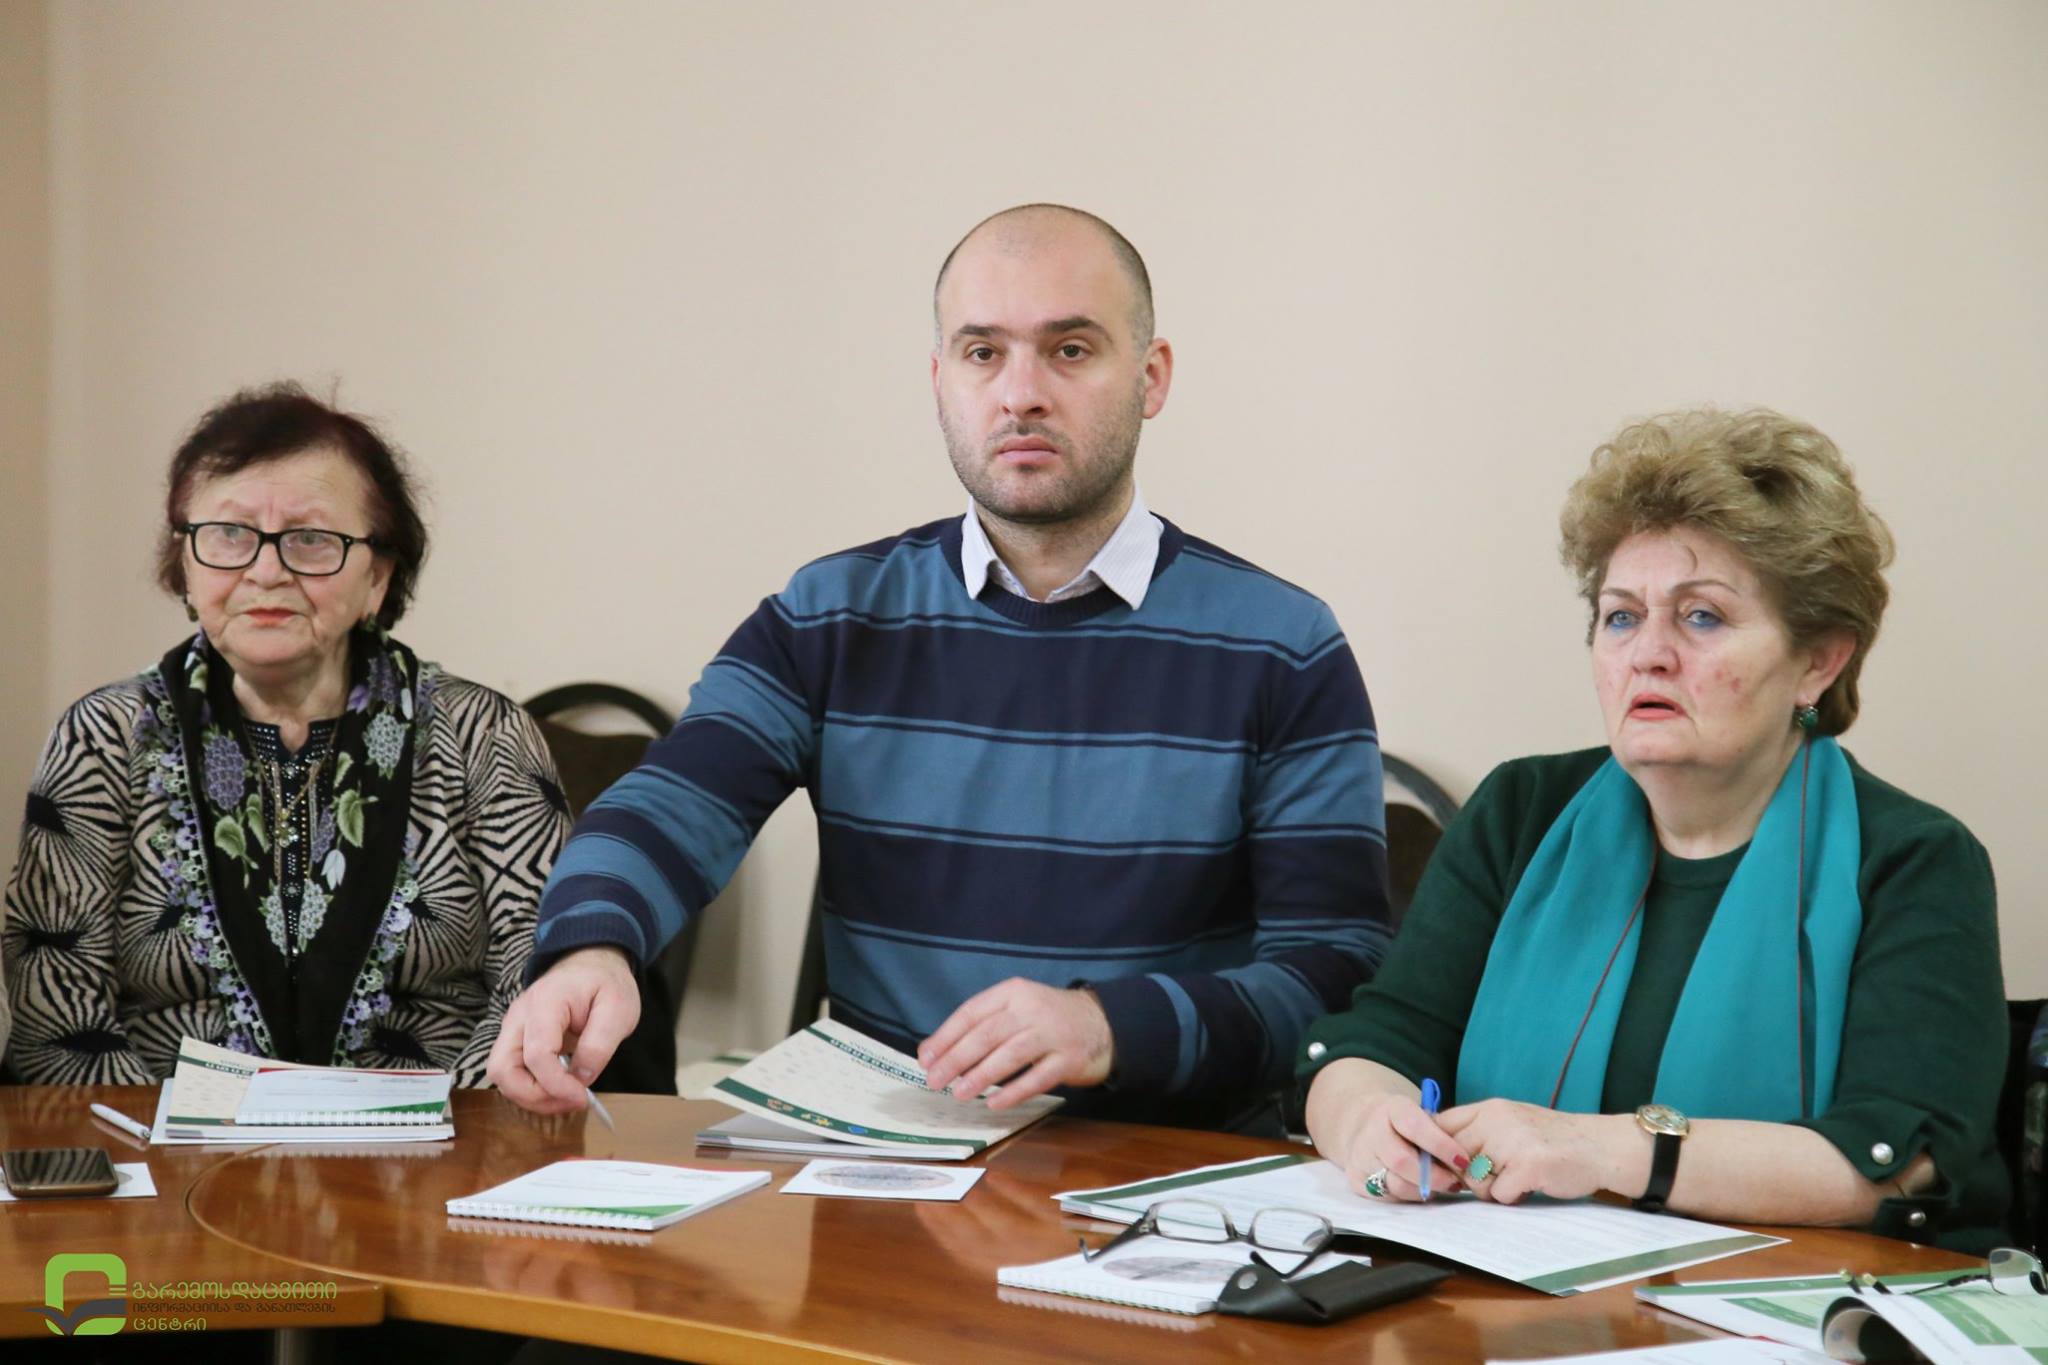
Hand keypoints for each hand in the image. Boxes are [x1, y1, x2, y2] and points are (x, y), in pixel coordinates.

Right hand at [486, 946, 640, 1113]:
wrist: (591, 964)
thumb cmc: (605, 983)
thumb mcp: (619, 1009)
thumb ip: (600, 1044)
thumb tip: (581, 1078)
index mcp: (546, 1002)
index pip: (537, 1053)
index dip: (556, 1084)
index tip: (582, 1096)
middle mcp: (519, 1015)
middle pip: (502, 1068)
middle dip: (532, 1096)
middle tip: (569, 1102)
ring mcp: (513, 1027)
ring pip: (501, 1074)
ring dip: (529, 1096)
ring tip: (565, 1099)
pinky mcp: (516, 1038)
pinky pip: (512, 1071)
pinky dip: (530, 1088)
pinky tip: (557, 1090)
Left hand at [916, 979, 1113, 1109]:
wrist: (1103, 1023)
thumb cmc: (1047, 1019)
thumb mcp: (1016, 1009)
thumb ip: (980, 1026)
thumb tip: (934, 1051)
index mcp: (1013, 992)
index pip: (972, 1012)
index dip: (946, 1036)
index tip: (926, 1059)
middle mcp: (1032, 1008)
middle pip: (988, 1033)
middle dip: (957, 1058)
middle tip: (935, 1080)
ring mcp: (1054, 1033)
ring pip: (1011, 1054)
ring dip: (982, 1075)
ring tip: (960, 1093)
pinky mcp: (1070, 1058)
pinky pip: (1038, 1077)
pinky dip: (1015, 1091)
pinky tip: (995, 1102)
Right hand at [1309, 1073, 1470, 1201]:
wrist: (1364, 1125)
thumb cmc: (1405, 1124)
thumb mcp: (1420, 1116)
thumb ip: (1438, 1133)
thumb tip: (1463, 1160)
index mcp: (1391, 1108)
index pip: (1414, 1126)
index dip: (1441, 1145)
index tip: (1463, 1159)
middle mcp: (1371, 1131)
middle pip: (1401, 1161)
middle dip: (1433, 1176)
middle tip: (1454, 1182)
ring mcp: (1359, 1156)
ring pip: (1395, 1184)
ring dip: (1423, 1190)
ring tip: (1440, 1186)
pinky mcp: (1356, 1179)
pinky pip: (1387, 1196)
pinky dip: (1408, 1196)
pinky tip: (1419, 1188)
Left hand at [1436, 1098, 1619, 1204]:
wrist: (1601, 1147)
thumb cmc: (1554, 1140)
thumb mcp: (1513, 1122)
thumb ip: (1480, 1132)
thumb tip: (1439, 1153)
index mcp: (1491, 1108)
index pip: (1441, 1124)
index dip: (1438, 1150)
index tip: (1447, 1166)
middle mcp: (1497, 1120)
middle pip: (1454, 1157)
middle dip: (1468, 1175)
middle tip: (1494, 1177)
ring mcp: (1512, 1142)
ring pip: (1474, 1179)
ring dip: (1492, 1188)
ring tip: (1516, 1178)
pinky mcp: (1528, 1167)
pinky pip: (1499, 1194)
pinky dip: (1513, 1197)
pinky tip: (1530, 1185)